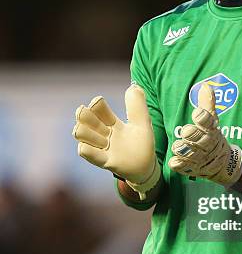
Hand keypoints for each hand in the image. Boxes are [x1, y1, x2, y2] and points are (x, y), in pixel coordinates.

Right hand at [72, 84, 159, 198]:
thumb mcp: (143, 122)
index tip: (98, 102)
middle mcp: (104, 133)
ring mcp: (102, 147)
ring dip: (87, 132)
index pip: (98, 108)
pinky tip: (90, 147)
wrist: (148, 167)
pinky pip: (88, 153)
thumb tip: (133, 86)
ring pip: (82, 135)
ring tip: (100, 136)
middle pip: (84, 119)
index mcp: (112, 122)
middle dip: (84, 115)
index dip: (96, 104)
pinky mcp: (105, 161)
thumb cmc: (142, 144)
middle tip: (89, 113)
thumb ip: (137, 106)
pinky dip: (86, 149)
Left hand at [168, 83, 241, 185]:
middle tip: (186, 131)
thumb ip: (207, 103)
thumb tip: (206, 86)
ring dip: (184, 150)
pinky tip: (174, 161)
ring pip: (192, 154)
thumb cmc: (211, 135)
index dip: (203, 118)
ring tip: (178, 146)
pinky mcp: (192, 168)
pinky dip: (179, 164)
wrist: (222, 162)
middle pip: (200, 139)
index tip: (197, 113)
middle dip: (193, 135)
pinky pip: (184, 167)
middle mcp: (207, 144)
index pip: (209, 122)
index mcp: (211, 129)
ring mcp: (200, 157)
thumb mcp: (212, 119)